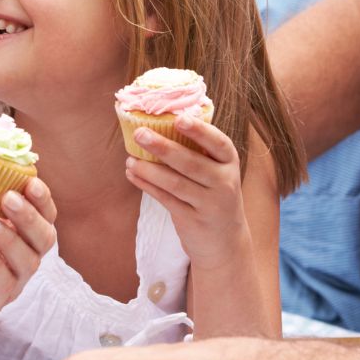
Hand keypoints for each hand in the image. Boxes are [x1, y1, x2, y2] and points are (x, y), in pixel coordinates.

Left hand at [0, 177, 57, 333]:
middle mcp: (24, 254)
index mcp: (21, 230)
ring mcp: (13, 280)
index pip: (46, 212)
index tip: (29, 181)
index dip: (43, 198)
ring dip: (11, 238)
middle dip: (30, 216)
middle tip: (8, 198)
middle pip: (46, 237)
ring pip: (29, 261)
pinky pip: (5, 284)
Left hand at [123, 116, 249, 268]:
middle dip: (163, 147)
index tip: (179, 119)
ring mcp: (210, 204)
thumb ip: (198, 152)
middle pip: (191, 163)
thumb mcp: (217, 172)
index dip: (200, 130)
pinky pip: (166, 199)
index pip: (219, 143)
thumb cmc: (214, 195)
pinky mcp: (193, 220)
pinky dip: (148, 186)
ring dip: (149, 170)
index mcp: (229, 163)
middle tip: (139, 134)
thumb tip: (160, 125)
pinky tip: (133, 175)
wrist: (225, 240)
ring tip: (130, 159)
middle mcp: (224, 183)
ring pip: (175, 183)